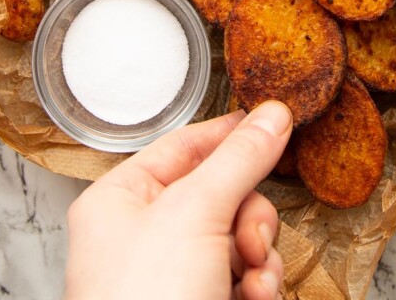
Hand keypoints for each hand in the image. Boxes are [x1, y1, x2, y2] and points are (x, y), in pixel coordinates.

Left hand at [64, 101, 292, 299]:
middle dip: (248, 215)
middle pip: (220, 193)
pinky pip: (244, 274)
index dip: (229, 134)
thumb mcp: (195, 213)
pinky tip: (255, 298)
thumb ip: (239, 159)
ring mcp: (173, 275)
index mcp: (121, 201)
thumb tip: (275, 114)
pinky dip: (258, 284)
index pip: (184, 146)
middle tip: (253, 236)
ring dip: (259, 255)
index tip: (273, 121)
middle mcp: (144, 235)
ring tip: (255, 279)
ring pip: (239, 236)